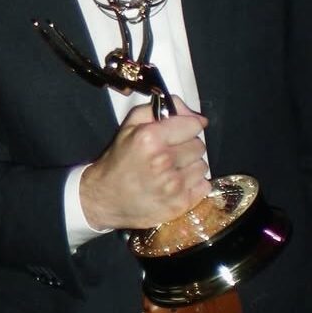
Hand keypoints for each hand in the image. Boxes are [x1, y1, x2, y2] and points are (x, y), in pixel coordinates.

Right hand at [80, 96, 211, 231]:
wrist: (107, 199)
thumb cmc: (119, 162)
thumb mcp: (129, 127)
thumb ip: (156, 109)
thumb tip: (188, 111)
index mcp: (150, 138)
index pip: (193, 125)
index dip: (186, 126)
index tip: (179, 131)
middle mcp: (163, 161)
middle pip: (199, 145)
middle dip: (186, 146)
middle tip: (169, 152)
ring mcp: (174, 184)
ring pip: (202, 165)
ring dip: (190, 166)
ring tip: (171, 169)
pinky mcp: (181, 203)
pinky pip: (204, 184)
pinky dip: (193, 184)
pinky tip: (176, 183)